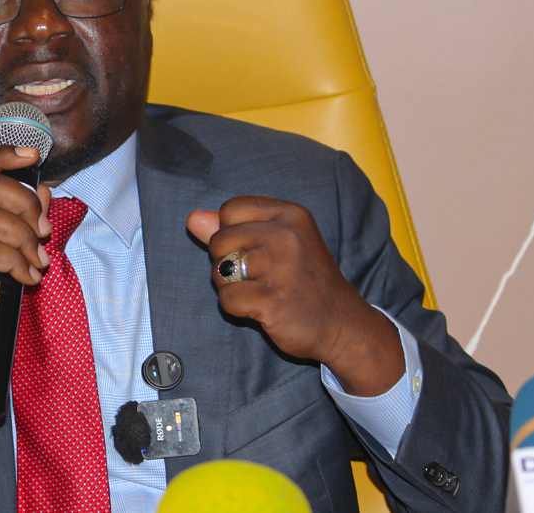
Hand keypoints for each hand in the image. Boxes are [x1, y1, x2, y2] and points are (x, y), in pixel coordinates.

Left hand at [187, 196, 403, 396]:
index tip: (259, 249)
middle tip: (262, 275)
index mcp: (290, 214)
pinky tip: (263, 308)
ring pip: (219, 271)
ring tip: (264, 291)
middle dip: (228, 261)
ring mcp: (280, 267)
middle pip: (219, 240)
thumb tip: (192, 218)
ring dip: (233, 287)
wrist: (342, 324)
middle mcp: (286, 235)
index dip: (232, 232)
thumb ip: (232, 229)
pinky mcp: (271, 299)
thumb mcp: (275, 244)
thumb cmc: (303, 279)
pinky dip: (238, 309)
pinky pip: (226, 299)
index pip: (229, 209)